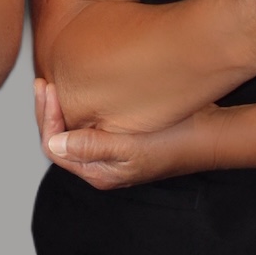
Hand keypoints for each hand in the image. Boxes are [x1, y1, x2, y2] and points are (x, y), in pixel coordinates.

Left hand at [34, 78, 216, 190]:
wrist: (212, 134)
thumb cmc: (177, 141)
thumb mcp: (132, 146)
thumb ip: (92, 146)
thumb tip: (54, 145)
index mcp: (99, 172)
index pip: (55, 147)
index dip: (47, 118)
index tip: (48, 89)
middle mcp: (102, 164)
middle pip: (60, 139)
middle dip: (48, 111)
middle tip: (43, 82)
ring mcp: (112, 151)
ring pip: (74, 128)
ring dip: (62, 106)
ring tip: (55, 82)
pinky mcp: (122, 136)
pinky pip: (90, 121)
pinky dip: (79, 105)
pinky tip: (80, 86)